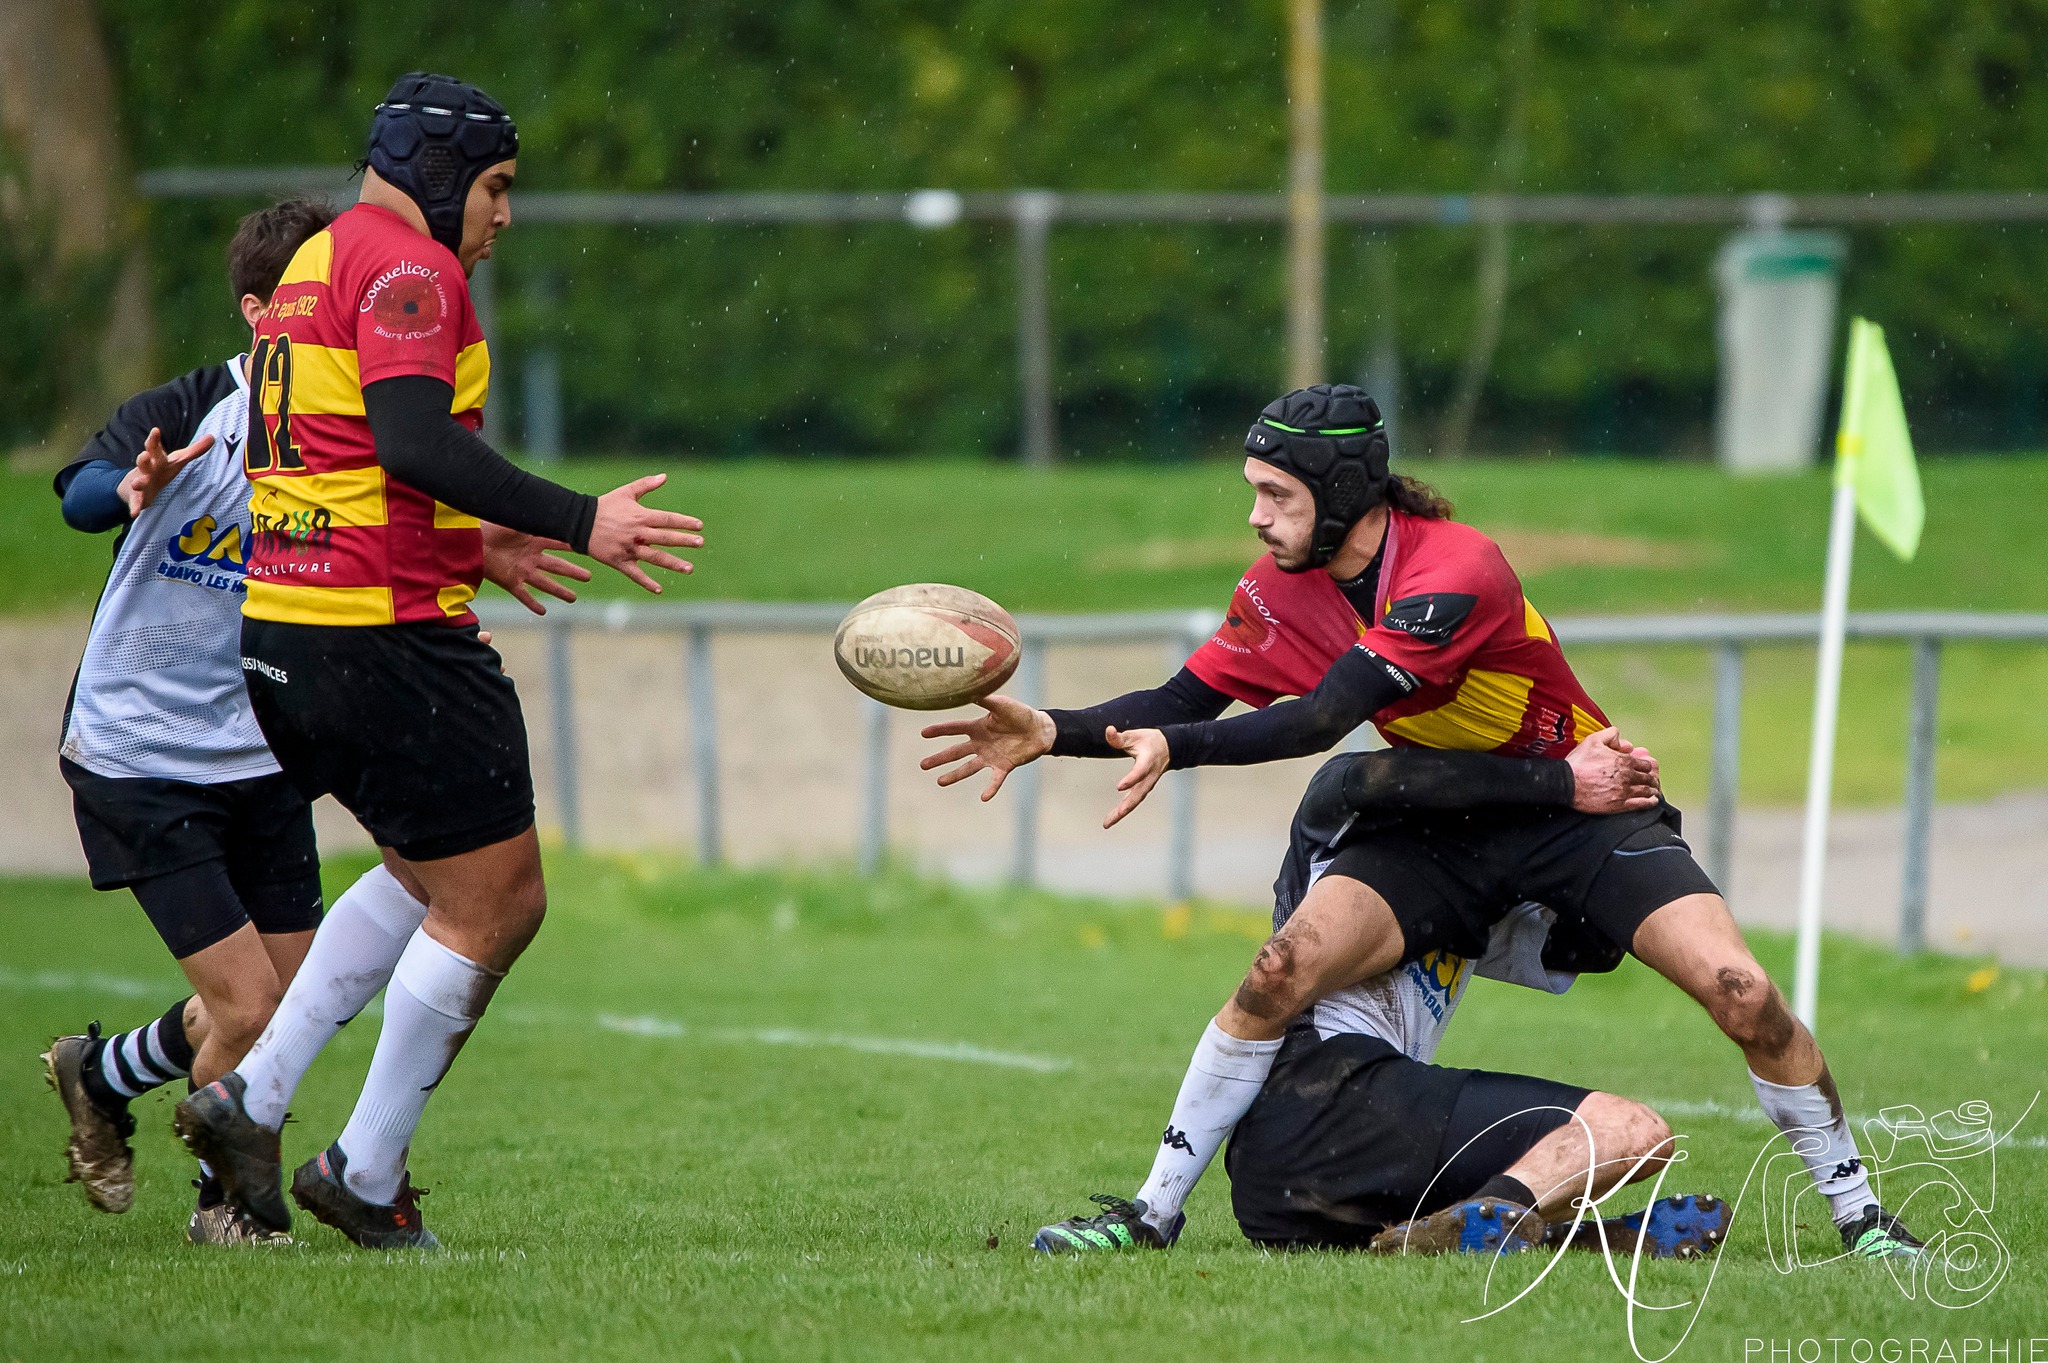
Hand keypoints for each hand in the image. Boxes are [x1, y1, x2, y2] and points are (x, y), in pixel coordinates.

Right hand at [117, 427, 214, 516]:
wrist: (136, 486)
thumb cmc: (161, 469)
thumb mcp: (177, 460)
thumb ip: (194, 450)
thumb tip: (213, 437)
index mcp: (157, 460)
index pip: (155, 448)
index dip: (154, 440)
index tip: (155, 430)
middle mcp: (147, 469)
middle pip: (144, 462)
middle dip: (144, 458)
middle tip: (144, 455)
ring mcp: (140, 483)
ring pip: (138, 481)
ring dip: (138, 482)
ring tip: (136, 483)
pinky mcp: (137, 497)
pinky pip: (136, 502)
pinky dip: (135, 507)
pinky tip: (134, 513)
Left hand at [481, 522, 592, 615]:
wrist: (470, 540)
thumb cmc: (489, 525)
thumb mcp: (513, 518)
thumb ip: (530, 516)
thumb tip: (547, 504)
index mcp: (533, 540)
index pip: (558, 543)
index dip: (573, 545)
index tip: (588, 546)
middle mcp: (530, 558)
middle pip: (557, 567)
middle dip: (573, 572)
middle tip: (588, 577)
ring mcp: (521, 571)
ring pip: (545, 583)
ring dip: (559, 591)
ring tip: (573, 598)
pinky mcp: (509, 582)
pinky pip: (524, 595)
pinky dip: (532, 604)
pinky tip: (543, 611)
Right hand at [586, 474, 704, 593]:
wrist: (579, 522)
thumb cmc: (605, 506)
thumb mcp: (626, 492)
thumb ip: (646, 485)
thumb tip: (665, 476)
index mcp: (641, 516)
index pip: (667, 519)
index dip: (684, 522)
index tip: (700, 526)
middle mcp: (638, 533)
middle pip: (665, 538)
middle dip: (684, 541)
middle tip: (701, 543)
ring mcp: (629, 549)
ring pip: (655, 557)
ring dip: (673, 563)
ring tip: (689, 568)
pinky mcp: (619, 561)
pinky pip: (635, 574)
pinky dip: (646, 582)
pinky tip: (659, 589)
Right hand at [918, 693, 1056, 800]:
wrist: (1040, 729)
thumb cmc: (1020, 714)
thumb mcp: (1002, 704)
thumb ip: (985, 700)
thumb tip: (968, 689)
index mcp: (978, 727)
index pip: (954, 729)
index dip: (939, 730)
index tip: (923, 733)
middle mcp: (980, 743)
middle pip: (956, 752)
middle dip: (939, 758)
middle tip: (923, 765)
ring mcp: (990, 757)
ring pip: (969, 768)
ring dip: (955, 775)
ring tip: (940, 782)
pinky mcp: (1003, 766)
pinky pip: (995, 780)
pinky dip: (990, 788)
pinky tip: (984, 797)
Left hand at [1102, 727, 1169, 827]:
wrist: (1168, 749)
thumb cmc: (1149, 741)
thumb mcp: (1135, 735)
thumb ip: (1119, 737)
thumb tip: (1108, 730)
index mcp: (1148, 761)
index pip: (1140, 772)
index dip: (1131, 779)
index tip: (1119, 787)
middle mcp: (1149, 776)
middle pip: (1138, 794)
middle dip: (1126, 806)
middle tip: (1115, 816)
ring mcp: (1147, 784)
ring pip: (1135, 800)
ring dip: (1122, 812)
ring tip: (1107, 823)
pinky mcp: (1143, 788)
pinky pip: (1133, 800)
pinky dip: (1123, 809)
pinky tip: (1112, 818)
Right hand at [1565, 726, 1660, 812]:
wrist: (1566, 783)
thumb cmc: (1578, 762)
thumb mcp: (1593, 740)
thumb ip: (1611, 735)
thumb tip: (1626, 743)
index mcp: (1623, 761)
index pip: (1644, 764)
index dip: (1645, 766)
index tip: (1644, 769)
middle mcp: (1627, 776)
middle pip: (1648, 778)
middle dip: (1651, 778)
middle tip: (1651, 780)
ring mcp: (1624, 791)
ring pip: (1647, 790)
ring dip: (1652, 789)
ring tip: (1654, 790)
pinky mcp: (1619, 805)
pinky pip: (1641, 804)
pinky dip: (1650, 802)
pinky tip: (1653, 800)